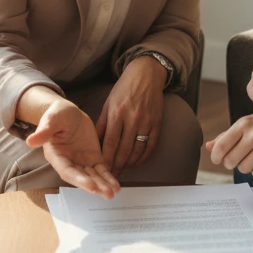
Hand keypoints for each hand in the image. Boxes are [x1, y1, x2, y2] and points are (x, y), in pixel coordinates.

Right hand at [26, 100, 119, 196]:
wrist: (68, 112)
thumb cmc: (57, 115)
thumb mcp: (51, 119)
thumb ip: (44, 131)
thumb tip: (30, 141)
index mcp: (56, 156)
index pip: (67, 171)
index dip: (79, 179)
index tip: (91, 186)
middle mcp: (69, 162)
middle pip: (82, 177)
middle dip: (95, 186)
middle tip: (107, 193)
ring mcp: (82, 161)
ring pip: (93, 176)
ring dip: (103, 185)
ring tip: (114, 192)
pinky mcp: (93, 158)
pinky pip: (101, 170)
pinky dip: (108, 177)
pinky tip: (116, 185)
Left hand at [96, 55, 166, 176]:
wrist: (146, 75)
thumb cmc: (124, 89)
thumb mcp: (108, 103)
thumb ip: (102, 124)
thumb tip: (95, 144)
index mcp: (117, 113)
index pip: (110, 142)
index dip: (106, 159)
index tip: (101, 170)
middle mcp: (132, 118)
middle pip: (124, 149)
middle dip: (116, 165)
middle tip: (111, 177)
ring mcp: (146, 122)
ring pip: (137, 150)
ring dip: (129, 164)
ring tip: (122, 171)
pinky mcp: (157, 123)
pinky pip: (150, 146)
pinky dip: (143, 157)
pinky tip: (135, 162)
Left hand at [206, 104, 252, 179]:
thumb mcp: (249, 122)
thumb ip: (228, 135)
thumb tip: (209, 147)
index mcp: (244, 123)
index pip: (221, 147)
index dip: (216, 157)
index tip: (218, 159)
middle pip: (230, 161)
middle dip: (231, 162)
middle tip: (237, 157)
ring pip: (244, 169)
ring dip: (245, 166)